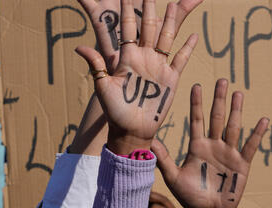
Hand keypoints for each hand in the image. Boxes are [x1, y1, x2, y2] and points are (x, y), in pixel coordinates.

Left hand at [75, 0, 197, 154]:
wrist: (131, 130)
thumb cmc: (114, 111)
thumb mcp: (103, 86)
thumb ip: (96, 65)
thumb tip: (78, 47)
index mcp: (126, 57)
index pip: (128, 28)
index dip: (128, 11)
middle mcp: (143, 58)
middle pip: (148, 28)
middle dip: (150, 9)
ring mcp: (158, 67)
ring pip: (166, 38)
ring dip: (170, 22)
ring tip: (172, 4)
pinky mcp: (170, 78)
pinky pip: (180, 59)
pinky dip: (187, 48)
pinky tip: (193, 36)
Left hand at [151, 80, 267, 207]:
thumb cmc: (188, 197)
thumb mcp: (173, 177)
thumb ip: (163, 159)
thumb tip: (150, 142)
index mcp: (197, 147)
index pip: (197, 120)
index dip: (197, 104)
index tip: (196, 85)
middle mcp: (213, 146)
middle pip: (217, 118)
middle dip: (219, 100)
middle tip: (222, 80)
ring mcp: (228, 154)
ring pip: (233, 127)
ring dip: (236, 111)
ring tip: (238, 93)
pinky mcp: (241, 165)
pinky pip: (250, 146)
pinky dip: (256, 134)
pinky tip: (263, 120)